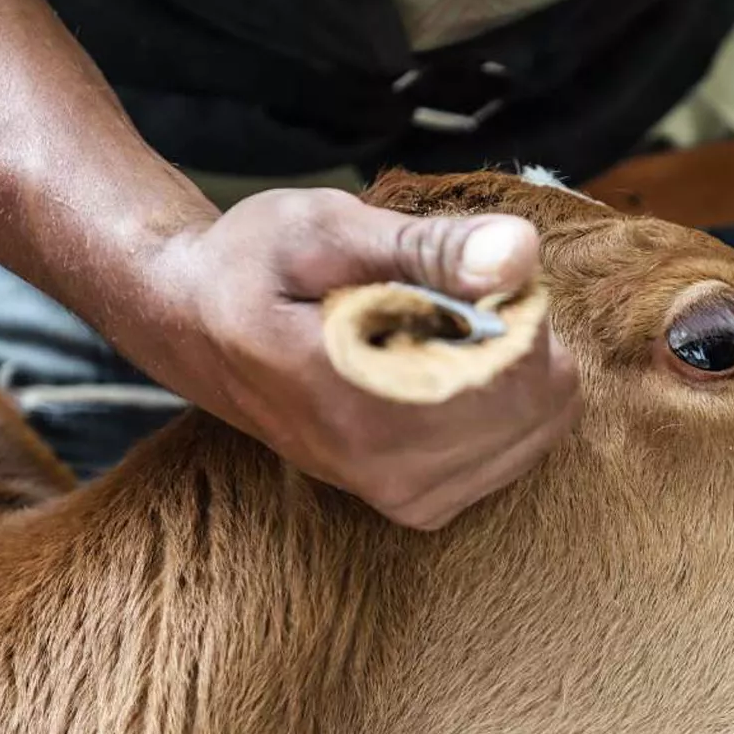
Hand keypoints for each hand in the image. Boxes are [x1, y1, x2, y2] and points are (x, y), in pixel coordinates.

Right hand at [136, 188, 580, 529]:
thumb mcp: (327, 228)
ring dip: (515, 366)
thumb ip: (429, 245)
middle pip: (540, 398)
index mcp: (361, 404)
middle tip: (447, 294)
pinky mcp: (418, 506)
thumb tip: (522, 254)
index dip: (512, 299)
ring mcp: (405, 498)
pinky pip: (518, 451)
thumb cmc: (253, 265)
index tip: (459, 266)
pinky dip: (507, 402)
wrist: (193, 326)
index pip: (514, 366)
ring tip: (440, 331)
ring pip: (540, 425)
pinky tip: (451, 369)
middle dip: (519, 331)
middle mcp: (389, 470)